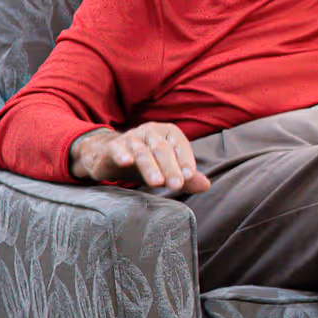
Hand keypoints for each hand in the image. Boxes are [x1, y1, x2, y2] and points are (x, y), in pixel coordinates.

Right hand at [69, 122, 210, 194]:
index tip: (189, 176)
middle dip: (171, 168)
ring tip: (157, 183)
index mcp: (168, 133)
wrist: (110, 157)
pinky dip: (122, 155)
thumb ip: (186, 178)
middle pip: (163, 149)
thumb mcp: (167, 170)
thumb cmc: (146, 162)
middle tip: (176, 185)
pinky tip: (127, 162)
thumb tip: (206, 185)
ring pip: (142, 152)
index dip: (185, 160)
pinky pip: (118, 149)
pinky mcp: (113, 147)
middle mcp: (151, 132)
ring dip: (150, 167)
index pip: (180, 146)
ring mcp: (131, 138)